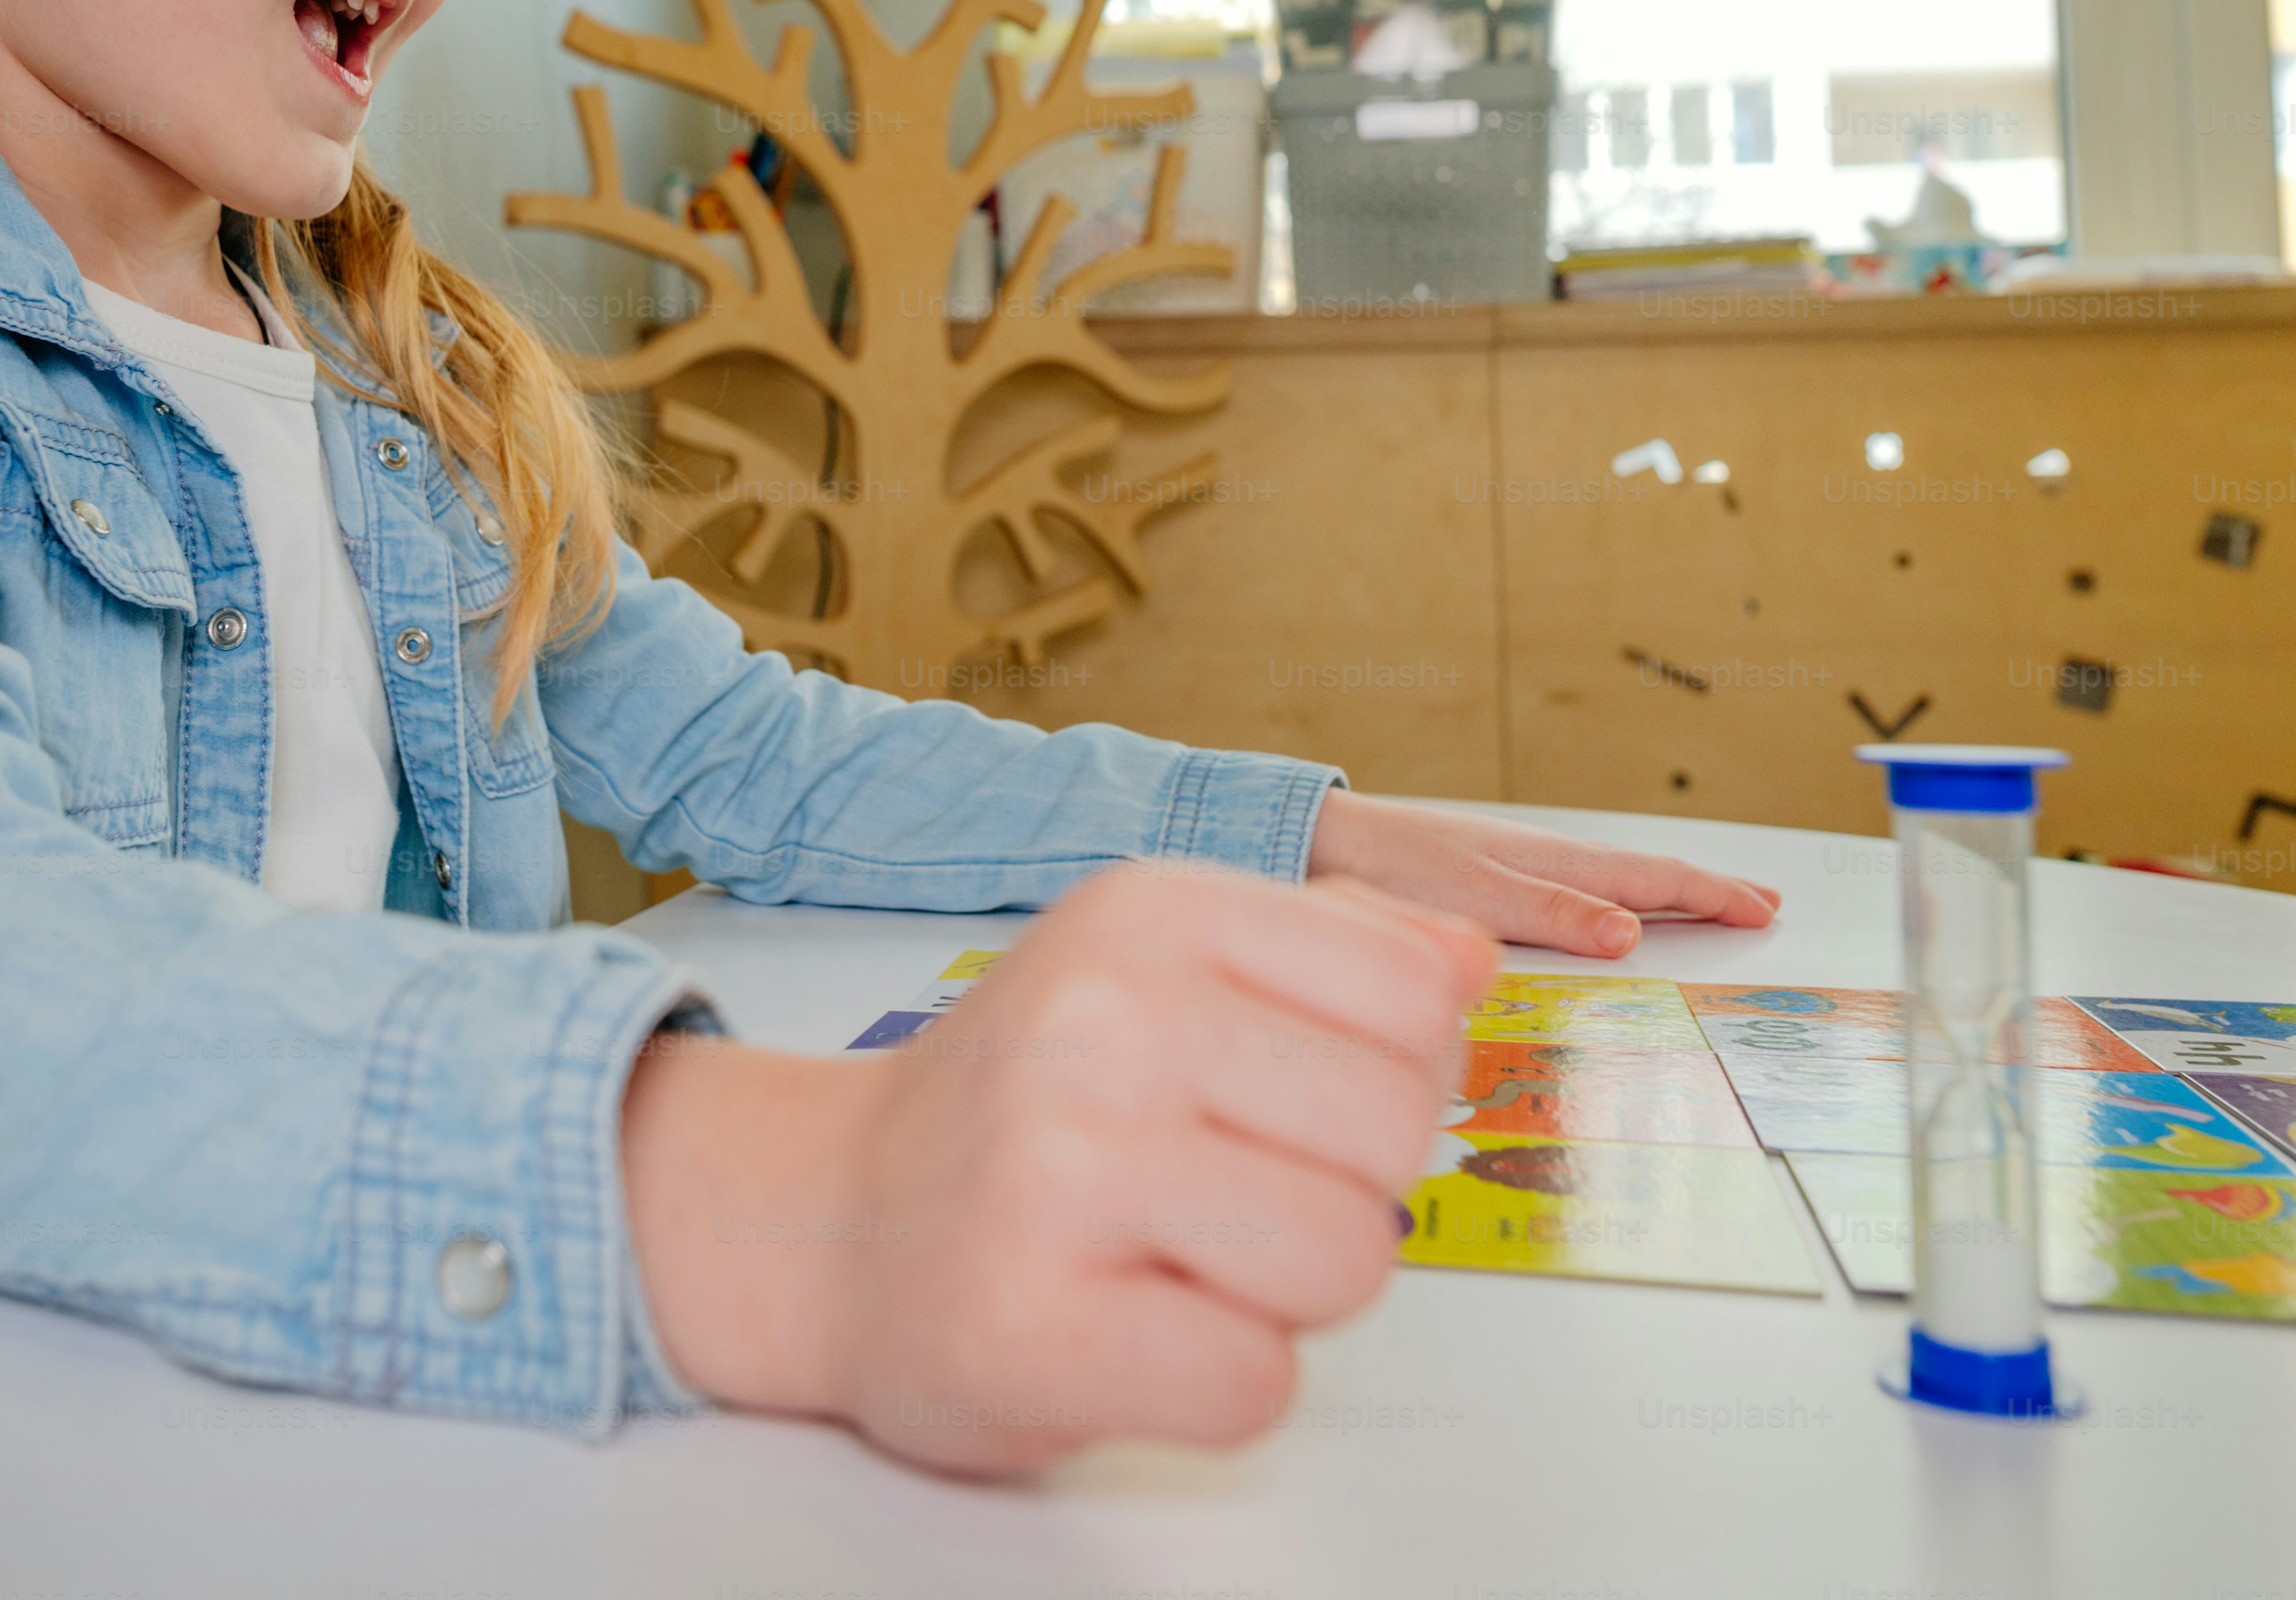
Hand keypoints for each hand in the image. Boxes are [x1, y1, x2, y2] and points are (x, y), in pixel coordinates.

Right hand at [619, 862, 1496, 1474]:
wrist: (826, 1219)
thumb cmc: (1022, 1108)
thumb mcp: (1161, 971)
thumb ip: (1329, 954)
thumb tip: (1469, 959)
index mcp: (1148, 912)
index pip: (1419, 998)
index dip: (1388, 1075)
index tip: (1287, 1101)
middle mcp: (1100, 1017)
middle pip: (1397, 1132)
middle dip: (1340, 1188)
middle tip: (1218, 1192)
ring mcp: (1058, 1168)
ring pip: (1348, 1260)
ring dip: (1286, 1292)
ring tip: (1173, 1259)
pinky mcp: (1033, 1322)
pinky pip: (1259, 1381)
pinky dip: (1217, 1383)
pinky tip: (1128, 1327)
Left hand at [1301, 789, 1780, 956]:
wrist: (1320, 842)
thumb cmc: (1391, 868)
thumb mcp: (1477, 897)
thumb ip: (1553, 912)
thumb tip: (1633, 932)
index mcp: (1552, 862)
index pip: (1652, 879)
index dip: (1711, 895)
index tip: (1764, 908)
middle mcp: (1543, 858)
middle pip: (1644, 875)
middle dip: (1706, 889)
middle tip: (1765, 902)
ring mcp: (1519, 865)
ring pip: (1614, 880)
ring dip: (1666, 892)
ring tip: (1708, 900)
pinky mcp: (1492, 878)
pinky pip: (1578, 889)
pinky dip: (1617, 897)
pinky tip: (1610, 908)